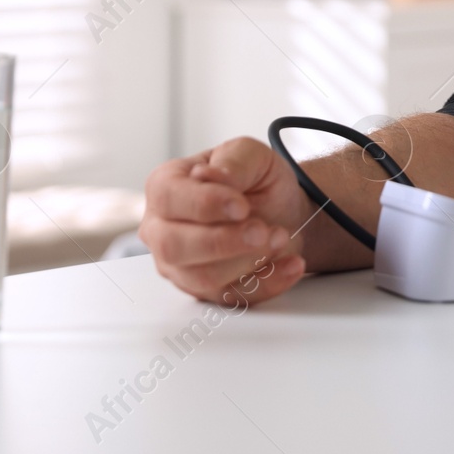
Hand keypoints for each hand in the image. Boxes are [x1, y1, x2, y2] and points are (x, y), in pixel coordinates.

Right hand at [140, 137, 311, 304]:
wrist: (281, 209)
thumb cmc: (255, 180)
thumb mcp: (251, 154)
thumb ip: (232, 161)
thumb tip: (207, 176)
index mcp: (165, 187)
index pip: (169, 198)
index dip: (205, 204)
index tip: (241, 206)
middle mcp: (162, 230)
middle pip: (175, 246)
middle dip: (225, 241)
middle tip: (263, 229)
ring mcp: (181, 266)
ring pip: (203, 277)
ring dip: (249, 260)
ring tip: (280, 236)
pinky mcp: (207, 292)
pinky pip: (233, 298)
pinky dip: (268, 283)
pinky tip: (291, 263)